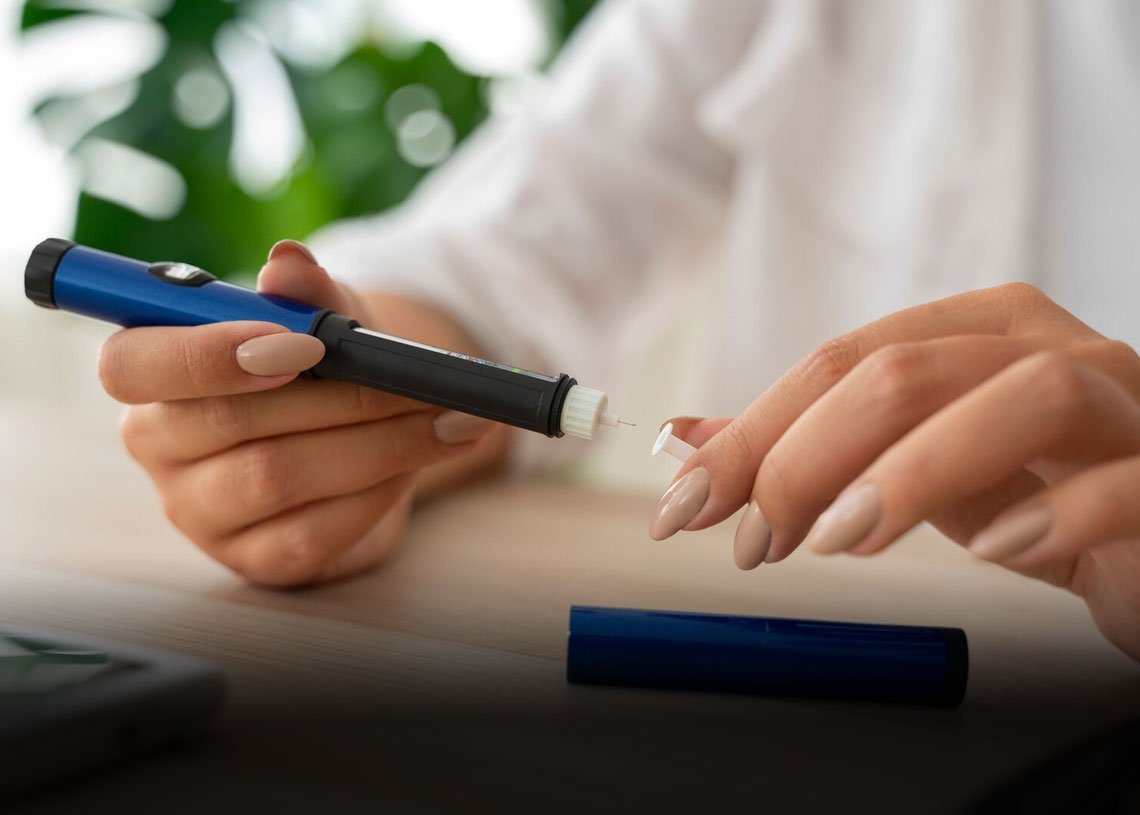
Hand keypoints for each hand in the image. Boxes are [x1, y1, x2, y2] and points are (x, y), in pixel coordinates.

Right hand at [100, 240, 493, 585]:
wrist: (361, 433)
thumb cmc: (323, 367)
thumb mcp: (322, 318)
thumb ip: (304, 293)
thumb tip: (287, 262)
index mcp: (150, 371)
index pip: (130, 366)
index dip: (207, 354)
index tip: (301, 344)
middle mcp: (157, 445)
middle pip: (227, 423)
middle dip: (340, 397)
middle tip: (418, 384)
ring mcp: (200, 512)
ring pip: (276, 478)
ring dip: (377, 445)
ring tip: (446, 420)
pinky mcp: (253, 559)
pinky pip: (310, 534)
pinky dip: (376, 493)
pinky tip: (418, 463)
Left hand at [652, 284, 1139, 661]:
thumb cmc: (1047, 499)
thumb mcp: (919, 471)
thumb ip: (817, 451)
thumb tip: (692, 438)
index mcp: (982, 335)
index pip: (843, 361)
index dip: (754, 432)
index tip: (689, 502)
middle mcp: (1054, 351)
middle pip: (908, 369)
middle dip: (805, 455)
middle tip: (755, 538)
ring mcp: (1127, 408)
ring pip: (1026, 394)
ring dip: (913, 470)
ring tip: (845, 541)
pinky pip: (1126, 481)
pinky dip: (1053, 512)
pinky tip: (992, 549)